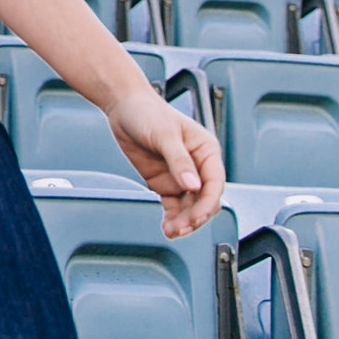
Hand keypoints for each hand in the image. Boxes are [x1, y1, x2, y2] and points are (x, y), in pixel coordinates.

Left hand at [107, 88, 224, 237]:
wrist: (123, 107)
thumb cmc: (147, 112)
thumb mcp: (163, 134)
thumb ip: (178, 161)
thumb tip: (193, 186)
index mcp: (206, 151)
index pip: (215, 182)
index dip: (208, 201)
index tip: (197, 216)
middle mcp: (197, 166)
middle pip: (204, 199)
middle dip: (195, 216)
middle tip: (181, 228)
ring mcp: (180, 176)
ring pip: (189, 206)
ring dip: (184, 221)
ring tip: (172, 232)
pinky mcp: (164, 183)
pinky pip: (173, 206)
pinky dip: (172, 218)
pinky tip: (168, 228)